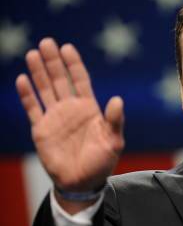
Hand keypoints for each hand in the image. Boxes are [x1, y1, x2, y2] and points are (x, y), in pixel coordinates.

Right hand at [16, 38, 124, 192]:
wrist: (82, 183)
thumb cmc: (101, 163)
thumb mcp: (113, 141)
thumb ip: (115, 120)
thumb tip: (118, 99)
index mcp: (89, 109)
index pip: (79, 80)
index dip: (73, 64)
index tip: (67, 48)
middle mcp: (70, 109)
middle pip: (60, 79)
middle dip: (53, 62)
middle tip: (46, 42)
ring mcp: (55, 118)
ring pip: (45, 89)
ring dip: (39, 72)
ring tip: (32, 53)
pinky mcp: (42, 129)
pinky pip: (33, 108)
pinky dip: (27, 95)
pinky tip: (22, 79)